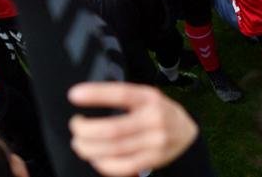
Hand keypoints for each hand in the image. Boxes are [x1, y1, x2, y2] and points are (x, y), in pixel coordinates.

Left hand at [68, 82, 198, 176]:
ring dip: (89, 149)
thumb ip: (123, 97)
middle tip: (76, 126)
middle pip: (113, 129)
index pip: (122, 94)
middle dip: (86, 130)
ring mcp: (155, 142)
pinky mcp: (153, 160)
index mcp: (149, 98)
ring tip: (79, 143)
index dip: (97, 94)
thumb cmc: (160, 112)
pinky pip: (123, 167)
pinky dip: (103, 164)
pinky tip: (96, 157)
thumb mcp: (147, 96)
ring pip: (114, 150)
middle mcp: (154, 119)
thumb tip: (89, 98)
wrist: (187, 133)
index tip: (74, 95)